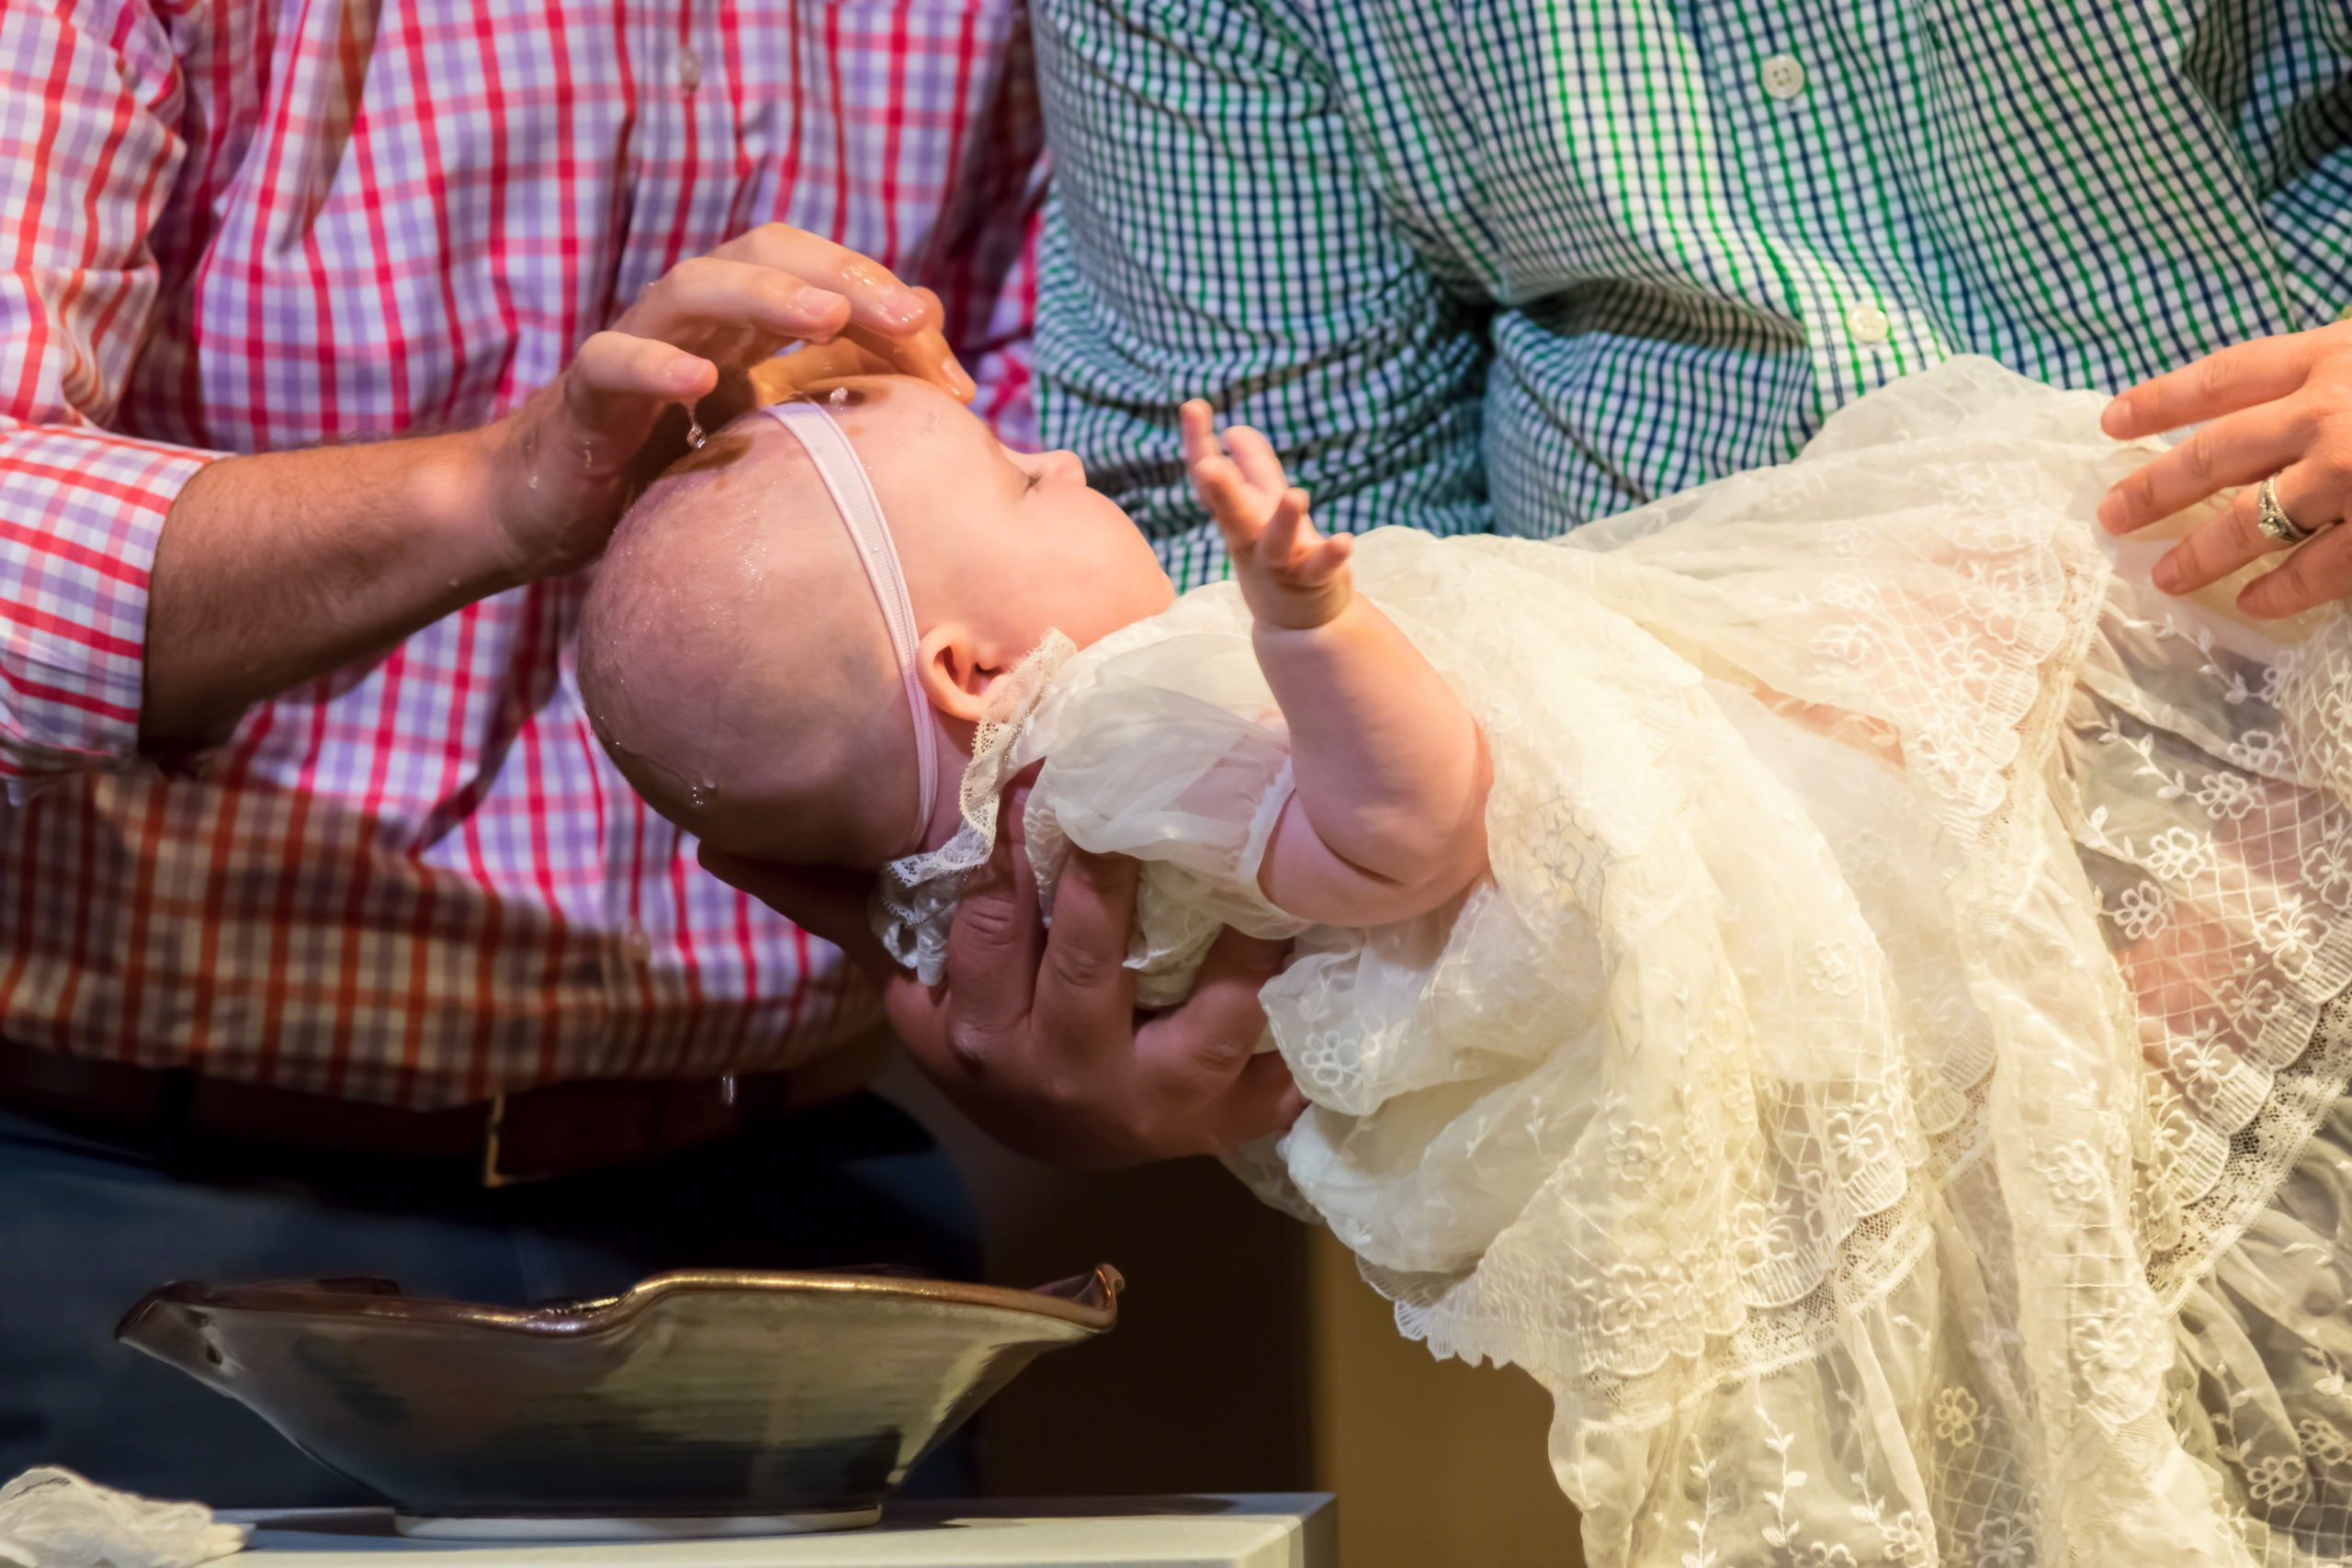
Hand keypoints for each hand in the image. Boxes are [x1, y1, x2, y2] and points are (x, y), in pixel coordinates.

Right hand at [474, 225, 975, 582]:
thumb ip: (837, 377)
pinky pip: (612, 363)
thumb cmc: (665, 467)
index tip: (954, 379)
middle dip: (843, 277)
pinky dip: (654, 364)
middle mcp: (692, 320)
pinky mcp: (585, 398)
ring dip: (764, 294)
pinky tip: (700, 382)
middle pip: (765, 253)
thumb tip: (932, 336)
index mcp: (741, 323)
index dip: (889, 310)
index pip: (823, 278)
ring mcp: (634, 349)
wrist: (544, 510)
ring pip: (693, 287)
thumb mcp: (765, 429)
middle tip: (910, 323)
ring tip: (825, 317)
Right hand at [699, 780, 1305, 1168]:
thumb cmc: (998, 1039)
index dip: (1011, 848)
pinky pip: (1270, 1074)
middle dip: (1110, 879)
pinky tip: (1324, 965)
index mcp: (978, 1030)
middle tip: (1143, 796)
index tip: (1042, 767)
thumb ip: (834, 907)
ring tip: (1267, 883)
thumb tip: (719, 849)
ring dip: (1237, 956)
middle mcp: (1058, 1070)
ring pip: (1199, 1019)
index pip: (984, 927)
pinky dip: (1299, 1027)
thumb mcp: (914, 990)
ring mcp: (1148, 1103)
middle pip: (1087, 959)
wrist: (1077, 1151)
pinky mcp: (1223, 1122)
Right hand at [1181, 400, 1353, 629]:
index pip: (1211, 477)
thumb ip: (1252, 468)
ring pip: (1276, 543)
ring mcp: (1279, 562)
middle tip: (1207, 466)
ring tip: (1296, 495)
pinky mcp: (1311, 579)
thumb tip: (1234, 430)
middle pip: (1230, 513)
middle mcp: (1250, 538)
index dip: (1199, 442)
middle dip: (1219, 489)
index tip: (1193, 406)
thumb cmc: (1276, 554)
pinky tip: (1344, 540)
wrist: (1297, 621)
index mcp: (1236, 515)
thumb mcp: (1262, 506)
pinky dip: (1331, 554)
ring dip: (1284, 521)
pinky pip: (1320, 567)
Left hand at [2098, 322, 2351, 616]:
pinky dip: (2281, 590)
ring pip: (2250, 522)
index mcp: (2335, 354)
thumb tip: (2280, 403)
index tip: (2111, 422)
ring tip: (2167, 576)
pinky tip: (2256, 604)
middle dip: (2154, 488)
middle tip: (2110, 515)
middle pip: (2214, 453)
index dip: (2162, 399)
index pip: (2226, 377)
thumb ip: (2338, 371)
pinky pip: (2319, 569)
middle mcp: (2330, 412)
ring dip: (2201, 553)